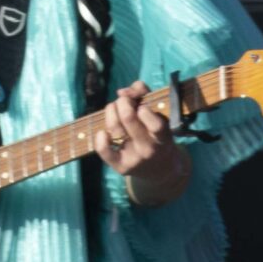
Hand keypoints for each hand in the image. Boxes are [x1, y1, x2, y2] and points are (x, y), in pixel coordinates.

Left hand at [93, 80, 188, 204]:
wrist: (161, 169)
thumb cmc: (157, 135)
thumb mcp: (160, 115)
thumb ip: (144, 95)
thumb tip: (121, 92)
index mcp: (162, 137)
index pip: (154, 122)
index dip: (143, 108)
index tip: (142, 107)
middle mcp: (148, 149)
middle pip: (128, 118)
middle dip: (123, 102)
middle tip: (124, 102)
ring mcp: (133, 158)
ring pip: (114, 128)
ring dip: (110, 111)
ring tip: (114, 109)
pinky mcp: (120, 167)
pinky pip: (104, 149)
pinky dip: (100, 137)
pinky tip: (104, 132)